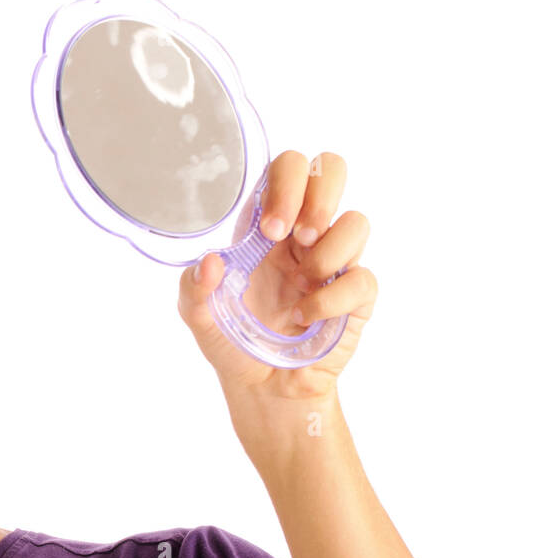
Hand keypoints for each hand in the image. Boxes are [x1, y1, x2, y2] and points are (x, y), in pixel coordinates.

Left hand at [176, 151, 376, 402]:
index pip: (288, 169)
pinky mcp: (356, 296)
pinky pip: (363, 278)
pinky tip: (308, 317)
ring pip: (357, 222)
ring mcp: (333, 262)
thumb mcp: (199, 316)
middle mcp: (303, 236)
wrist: (262, 388)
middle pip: (332, 171)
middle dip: (319, 196)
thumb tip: (209, 262)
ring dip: (327, 253)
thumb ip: (194, 288)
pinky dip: (332, 298)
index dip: (285, 183)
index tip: (269, 228)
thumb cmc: (233, 342)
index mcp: (266, 226)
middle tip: (296, 238)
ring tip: (299, 286)